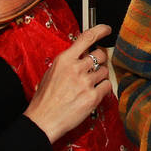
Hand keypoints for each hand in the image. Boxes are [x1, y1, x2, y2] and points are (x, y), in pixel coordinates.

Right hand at [23, 24, 112, 142]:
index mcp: (64, 60)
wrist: (43, 120)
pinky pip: (106, 86)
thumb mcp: (51, 73)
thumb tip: (83, 55)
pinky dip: (103, 88)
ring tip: (89, 85)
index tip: (106, 29)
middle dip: (101, 59)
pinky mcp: (92, 97)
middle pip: (100, 54)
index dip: (100, 30)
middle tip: (96, 67)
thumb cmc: (45, 99)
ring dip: (101, 76)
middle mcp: (76, 68)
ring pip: (105, 71)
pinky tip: (93, 93)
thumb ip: (68, 62)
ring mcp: (85, 82)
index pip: (86, 38)